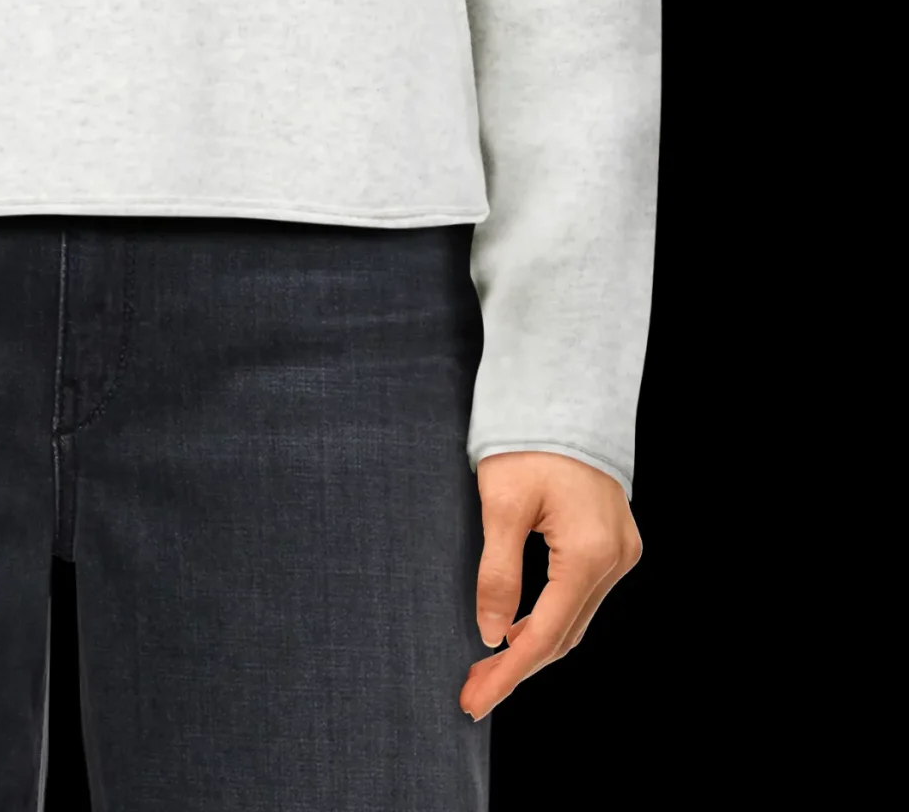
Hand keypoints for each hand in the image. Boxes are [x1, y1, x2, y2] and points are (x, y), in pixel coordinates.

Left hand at [459, 451, 642, 720]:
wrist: (564, 393)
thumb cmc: (527, 442)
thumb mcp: (500, 504)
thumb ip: (498, 573)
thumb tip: (492, 634)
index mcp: (588, 553)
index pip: (544, 633)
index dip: (507, 674)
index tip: (474, 702)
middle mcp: (614, 560)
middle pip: (564, 635)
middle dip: (517, 667)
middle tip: (474, 691)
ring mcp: (621, 553)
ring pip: (576, 619)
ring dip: (535, 645)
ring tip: (489, 668)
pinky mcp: (616, 544)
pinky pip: (584, 597)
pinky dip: (553, 618)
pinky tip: (521, 628)